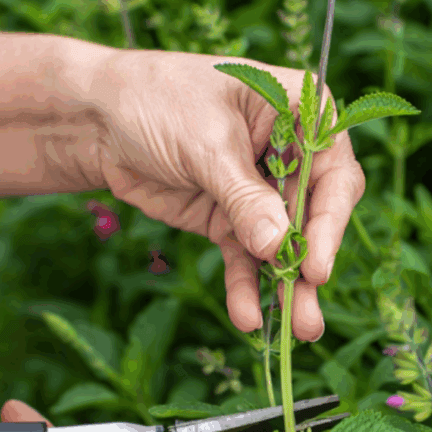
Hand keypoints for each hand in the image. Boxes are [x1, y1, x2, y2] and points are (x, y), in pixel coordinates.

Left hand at [92, 50, 366, 342]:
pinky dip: (246, 287)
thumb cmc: (158, 100)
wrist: (97, 117)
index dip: (329, 222)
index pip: (334, 173)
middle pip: (315, 217)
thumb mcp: (206, 145)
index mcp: (301, 113)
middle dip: (310, 266)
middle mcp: (291, 153)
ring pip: (284, 246)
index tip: (316, 265)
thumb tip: (279, 247)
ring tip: (294, 331)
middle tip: (309, 316)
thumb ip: (245, 198)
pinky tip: (247, 316)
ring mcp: (260, 191)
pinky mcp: (229, 220)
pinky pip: (245, 258)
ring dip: (286, 288)